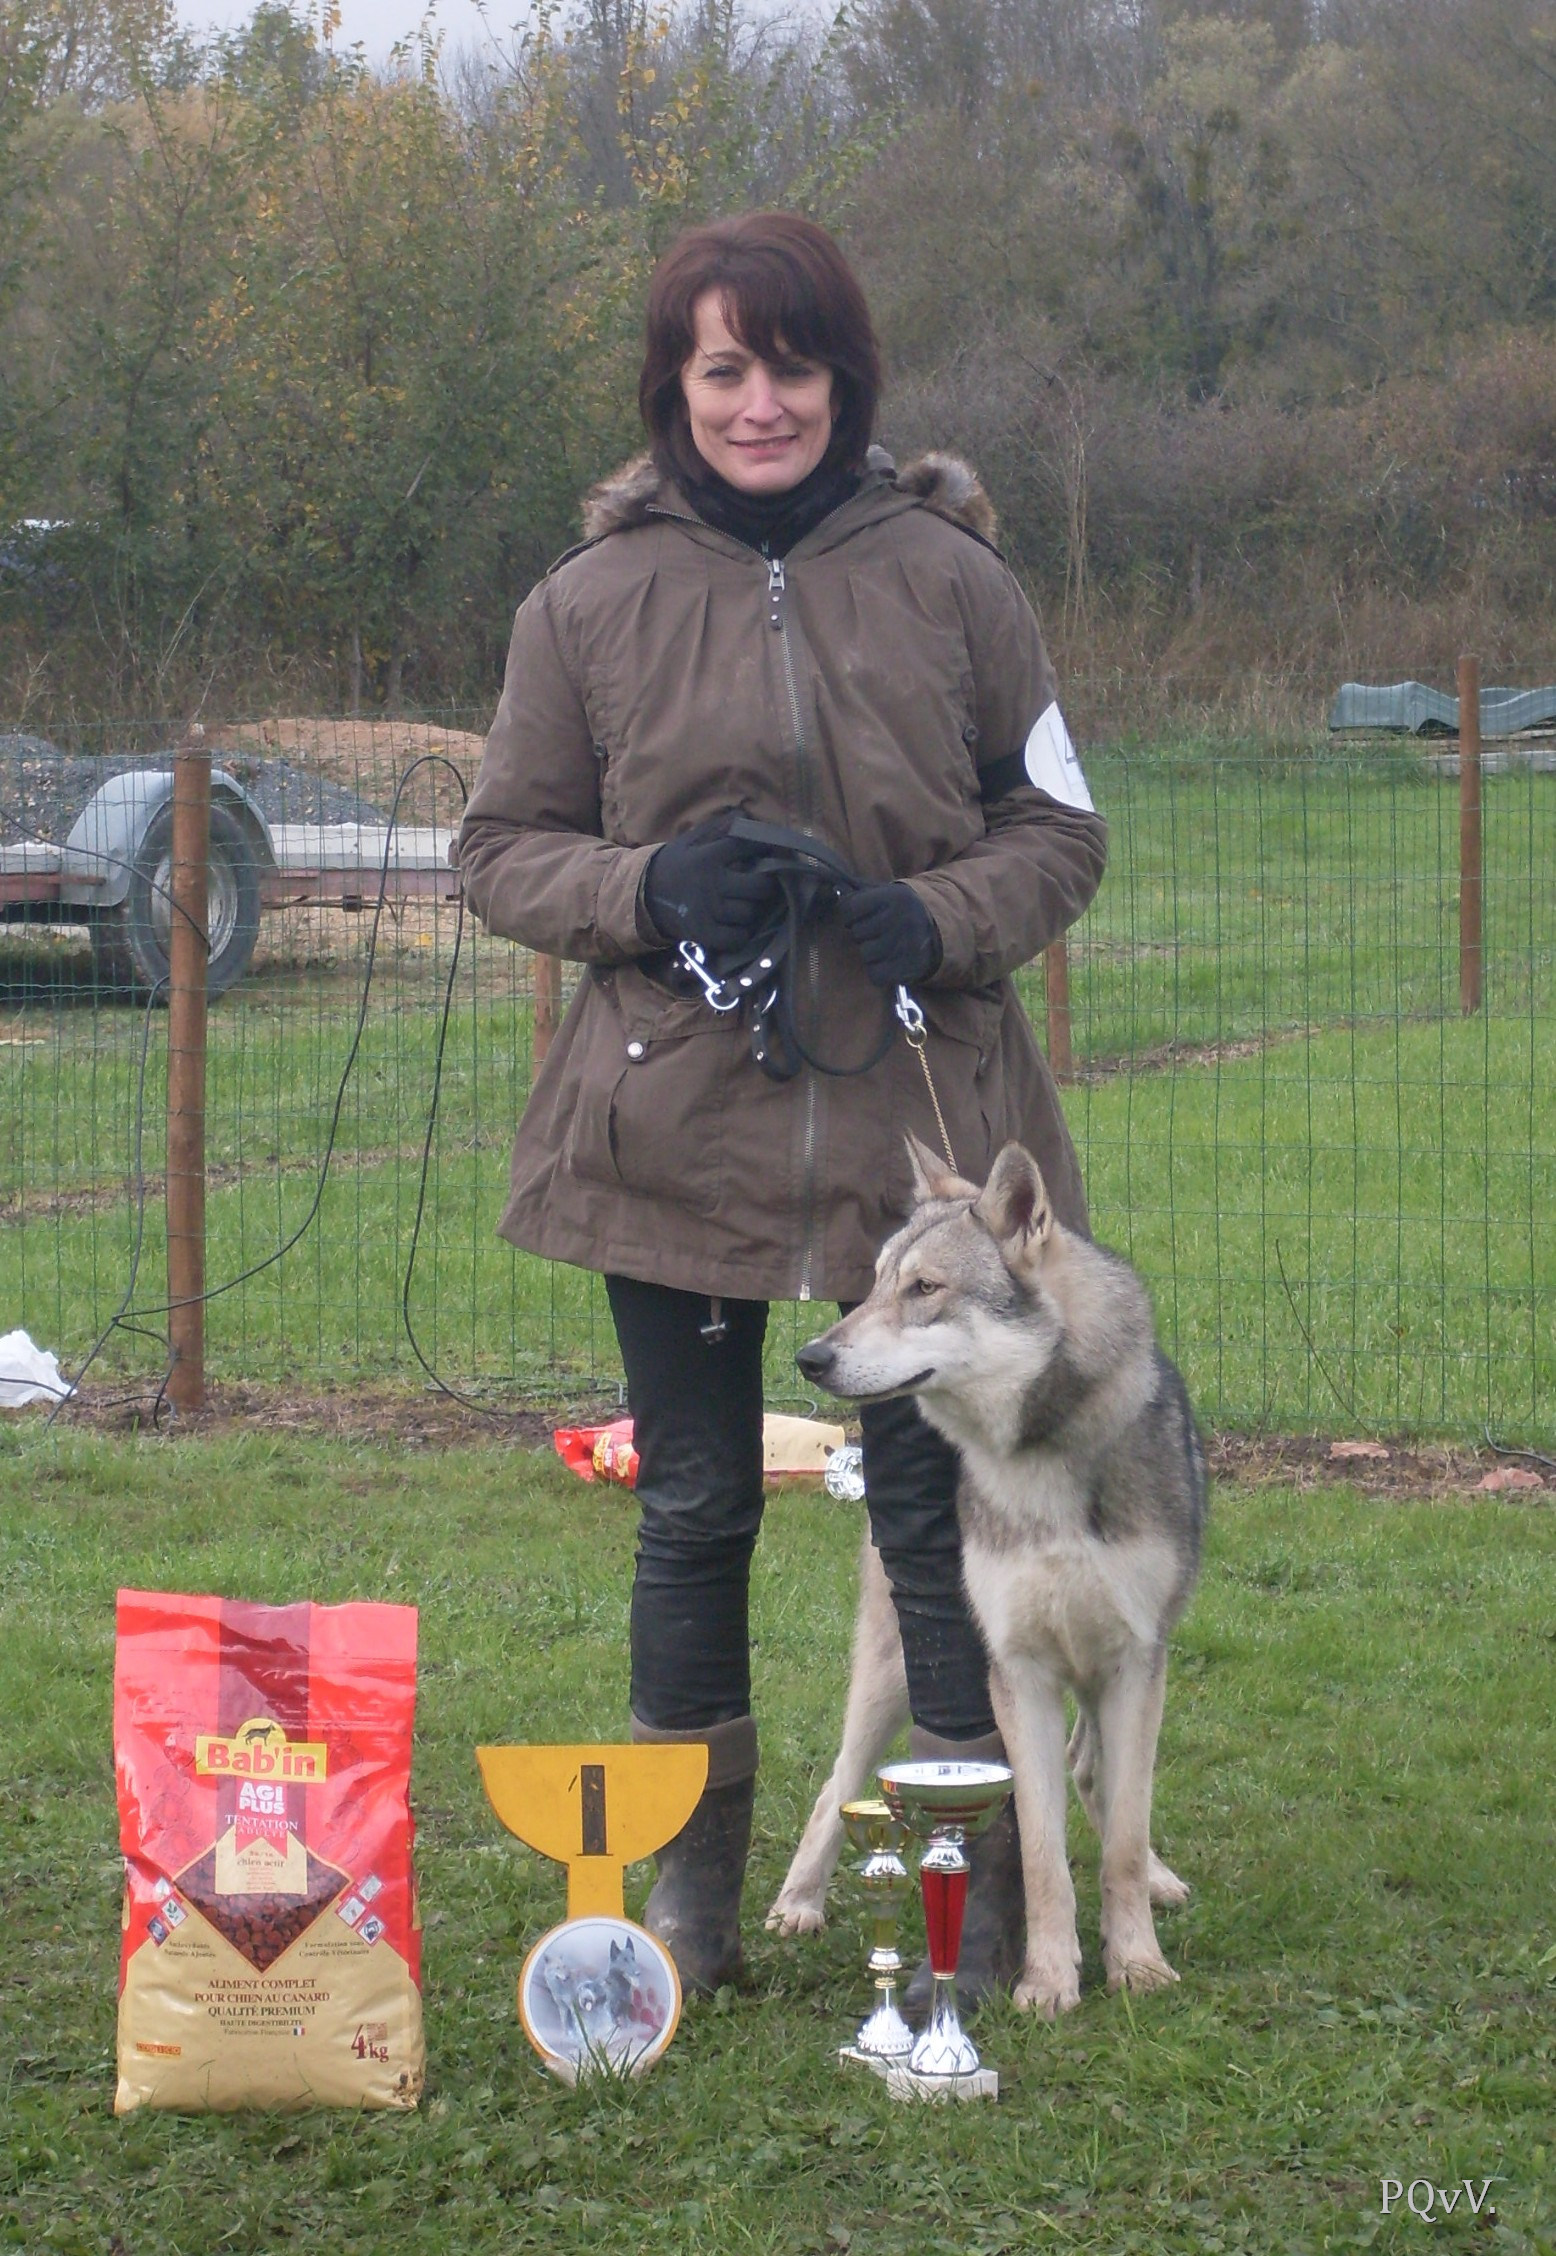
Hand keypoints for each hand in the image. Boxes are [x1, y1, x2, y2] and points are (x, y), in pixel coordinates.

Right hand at [643, 815, 781, 952]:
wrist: (643, 894)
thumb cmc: (676, 864)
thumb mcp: (691, 841)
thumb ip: (718, 828)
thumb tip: (746, 815)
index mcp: (707, 857)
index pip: (747, 848)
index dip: (765, 848)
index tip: (772, 850)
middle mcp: (710, 883)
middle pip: (759, 886)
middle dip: (767, 885)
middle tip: (764, 884)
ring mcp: (707, 911)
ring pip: (750, 913)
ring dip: (754, 909)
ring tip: (750, 904)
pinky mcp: (703, 933)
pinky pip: (736, 938)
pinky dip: (742, 933)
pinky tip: (738, 925)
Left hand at [839, 881, 941, 988]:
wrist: (944, 933)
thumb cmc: (907, 911)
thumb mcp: (891, 894)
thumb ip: (863, 894)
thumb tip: (835, 891)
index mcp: (893, 897)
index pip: (849, 909)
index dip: (850, 915)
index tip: (860, 916)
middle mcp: (899, 920)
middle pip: (856, 932)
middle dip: (864, 934)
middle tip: (881, 932)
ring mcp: (903, 946)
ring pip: (865, 954)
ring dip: (872, 953)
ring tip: (889, 946)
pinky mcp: (907, 969)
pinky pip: (875, 974)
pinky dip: (879, 971)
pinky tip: (891, 962)